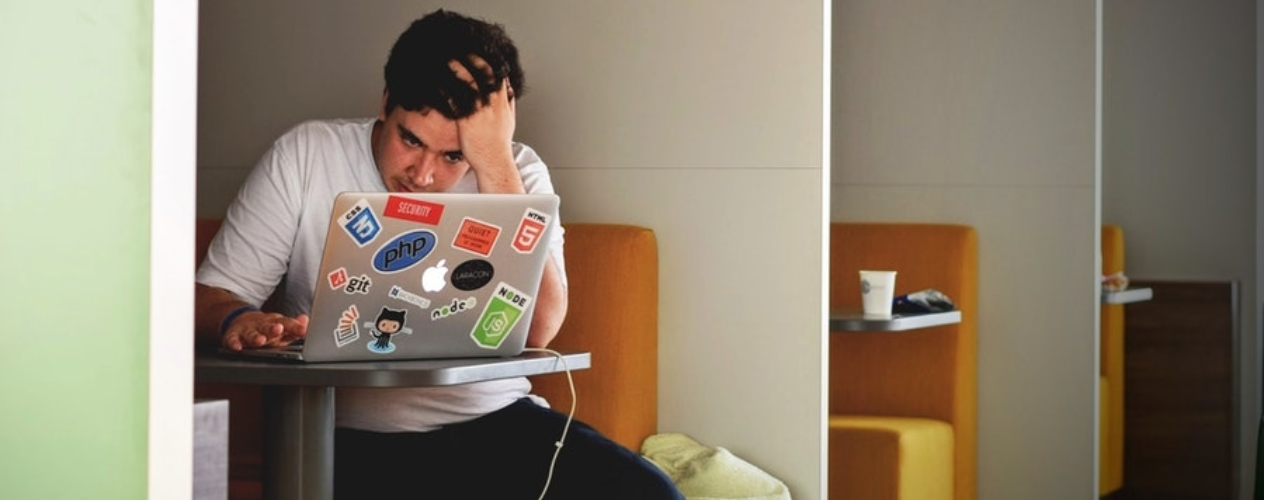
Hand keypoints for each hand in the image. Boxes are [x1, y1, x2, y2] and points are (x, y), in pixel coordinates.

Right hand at [222, 311, 308, 350]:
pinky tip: (237, 347)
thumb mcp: (282, 327)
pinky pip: (232, 339)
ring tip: (260, 340)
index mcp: (276, 323)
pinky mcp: (233, 335)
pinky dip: (234, 342)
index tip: (302, 330)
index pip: (287, 324)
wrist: (242, 320)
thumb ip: (294, 327)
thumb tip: (306, 320)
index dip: (295, 327)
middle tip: (279, 329)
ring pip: (251, 333)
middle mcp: (262, 325)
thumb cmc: (267, 328)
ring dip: (255, 337)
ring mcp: (247, 330)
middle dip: (273, 329)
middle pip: (268, 326)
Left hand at [448, 57, 522, 192]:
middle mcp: (493, 102)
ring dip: (456, 67)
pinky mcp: (467, 120)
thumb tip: (509, 90)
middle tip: (459, 48)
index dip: (487, 59)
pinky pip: (455, 99)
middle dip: (471, 58)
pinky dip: (446, 88)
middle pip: (483, 71)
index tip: (477, 51)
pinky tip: (437, 82)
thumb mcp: (509, 120)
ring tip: (446, 58)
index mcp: (503, 101)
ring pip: (469, 81)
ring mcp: (481, 110)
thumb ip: (508, 103)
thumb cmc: (498, 145)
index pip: (497, 72)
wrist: (494, 162)